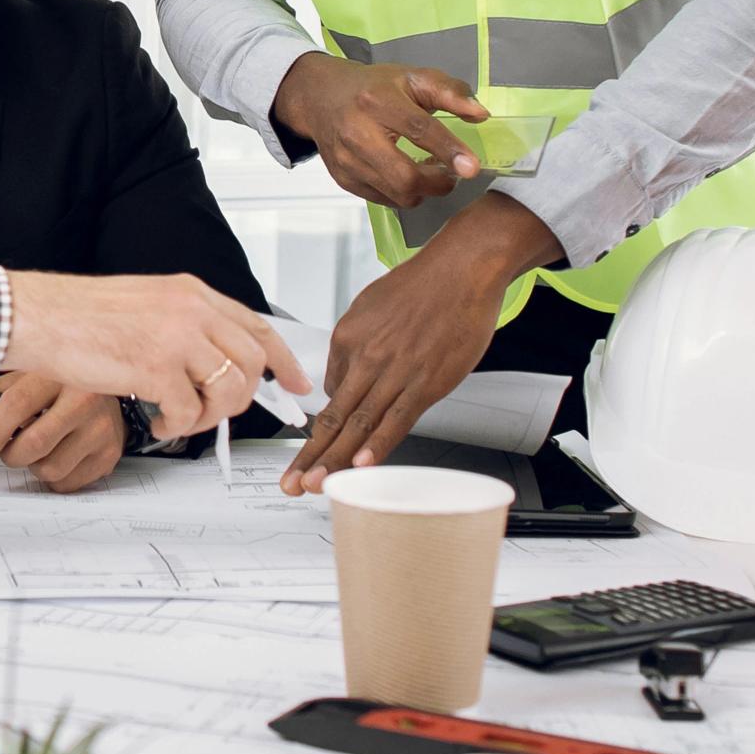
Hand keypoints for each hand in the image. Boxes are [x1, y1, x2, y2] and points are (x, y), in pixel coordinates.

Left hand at [0, 373, 129, 491]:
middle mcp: (85, 399)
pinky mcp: (109, 454)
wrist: (110, 394)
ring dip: (35, 466)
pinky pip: (68, 483)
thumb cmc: (62, 386)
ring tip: (40, 448)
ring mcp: (101, 429)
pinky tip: (60, 455)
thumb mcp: (26, 379)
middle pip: (34, 444)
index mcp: (59, 374)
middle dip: (12, 454)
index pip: (17, 405)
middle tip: (10, 449)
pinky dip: (56, 477)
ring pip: (49, 468)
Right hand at [2, 270, 302, 444]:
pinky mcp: (156, 367)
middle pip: (253, 362)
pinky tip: (155, 419)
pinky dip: (176, 426)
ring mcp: (176, 337)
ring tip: (178, 415)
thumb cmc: (78, 316)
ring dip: (208, 415)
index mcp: (191, 292)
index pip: (258, 325)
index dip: (284, 361)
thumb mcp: (147, 305)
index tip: (298, 385)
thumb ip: (185, 325)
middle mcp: (191, 309)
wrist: (37, 317)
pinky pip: (189, 412)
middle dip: (242, 397)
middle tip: (212, 410)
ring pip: (230, 390)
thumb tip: (215, 363)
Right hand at [273, 52, 490, 210]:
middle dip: (438, 183)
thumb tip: (480, 114)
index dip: (448, 150)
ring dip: (424, 191)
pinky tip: (407, 176)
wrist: (321, 98)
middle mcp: (357, 132)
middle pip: (404, 176)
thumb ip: (449, 92)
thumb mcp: (412, 77)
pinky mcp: (343, 179)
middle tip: (452, 174)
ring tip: (430, 173)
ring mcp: (347, 160)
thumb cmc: (373, 87)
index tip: (472, 167)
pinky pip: (384, 200)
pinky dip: (403, 194)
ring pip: (396, 194)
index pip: (417, 129)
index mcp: (378, 100)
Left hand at [283, 197, 555, 491]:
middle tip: (293, 482)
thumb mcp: (369, 307)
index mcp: (347, 338)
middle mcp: (365, 357)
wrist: (461, 268)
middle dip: (311, 455)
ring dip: (336, 459)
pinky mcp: (426, 382)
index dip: (321, 429)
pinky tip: (363, 465)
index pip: (330, 393)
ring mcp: (395, 371)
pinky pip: (397, 419)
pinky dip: (378, 445)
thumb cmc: (422, 285)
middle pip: (333, 416)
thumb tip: (345, 380)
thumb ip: (356, 346)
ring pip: (359, 424)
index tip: (310, 453)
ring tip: (317, 485)